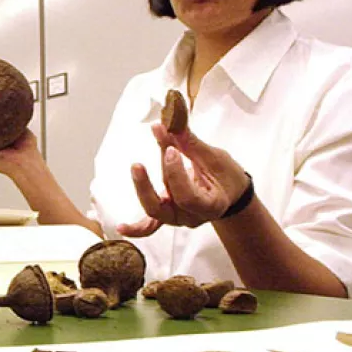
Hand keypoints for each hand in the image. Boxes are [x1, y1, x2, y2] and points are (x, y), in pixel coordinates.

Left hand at [117, 123, 250, 236]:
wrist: (230, 194)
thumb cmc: (226, 176)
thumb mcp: (214, 157)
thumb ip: (189, 143)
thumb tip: (167, 123)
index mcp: (210, 206)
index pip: (186, 196)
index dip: (175, 174)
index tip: (171, 150)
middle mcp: (191, 217)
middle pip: (162, 208)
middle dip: (149, 185)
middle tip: (141, 162)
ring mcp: (177, 218)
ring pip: (154, 209)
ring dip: (143, 188)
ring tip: (137, 166)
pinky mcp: (167, 215)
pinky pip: (149, 226)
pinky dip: (135, 228)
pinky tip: (120, 227)